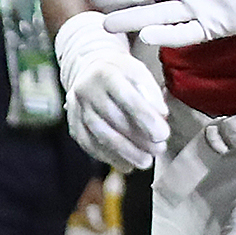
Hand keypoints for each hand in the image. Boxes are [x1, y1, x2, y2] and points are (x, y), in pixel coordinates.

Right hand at [54, 11, 168, 171]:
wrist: (90, 70)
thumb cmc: (122, 74)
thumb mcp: (139, 72)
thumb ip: (151, 92)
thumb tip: (161, 115)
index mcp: (106, 72)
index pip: (128, 98)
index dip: (146, 119)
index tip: (163, 135)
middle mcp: (87, 89)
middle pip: (114, 120)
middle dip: (139, 139)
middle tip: (159, 150)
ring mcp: (76, 108)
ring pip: (100, 135)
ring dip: (125, 152)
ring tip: (146, 161)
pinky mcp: (72, 123)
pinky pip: (89, 144)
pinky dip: (109, 157)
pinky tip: (126, 164)